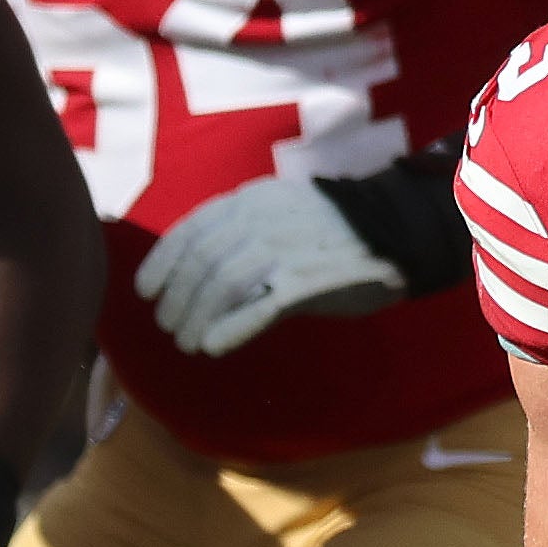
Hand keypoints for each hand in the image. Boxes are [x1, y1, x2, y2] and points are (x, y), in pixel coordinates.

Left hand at [137, 174, 405, 357]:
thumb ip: (246, 240)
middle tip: (169, 325)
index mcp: (252, 200)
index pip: (192, 229)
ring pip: (223, 283)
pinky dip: (232, 326)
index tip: (147, 290)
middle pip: (202, 260)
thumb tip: (206, 278)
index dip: (163, 261)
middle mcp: (262, 218)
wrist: (400, 231)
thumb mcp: (284, 217)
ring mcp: (286, 248)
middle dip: (178, 297)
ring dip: (197, 316)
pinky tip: (213, 345)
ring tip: (187, 341)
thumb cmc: (339, 232)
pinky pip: (260, 305)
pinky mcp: (309, 280)